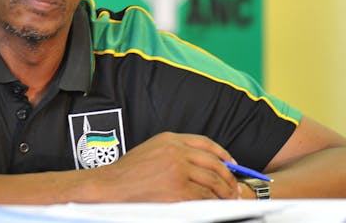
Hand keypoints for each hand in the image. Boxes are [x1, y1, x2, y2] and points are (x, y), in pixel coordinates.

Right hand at [93, 132, 240, 201]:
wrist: (111, 185)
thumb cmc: (127, 172)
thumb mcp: (152, 150)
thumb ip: (175, 151)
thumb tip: (201, 164)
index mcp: (170, 139)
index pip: (206, 143)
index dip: (223, 154)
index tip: (232, 163)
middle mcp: (176, 151)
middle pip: (214, 163)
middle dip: (229, 177)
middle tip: (234, 187)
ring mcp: (178, 170)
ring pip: (212, 181)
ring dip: (224, 192)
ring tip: (228, 198)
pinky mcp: (178, 190)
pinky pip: (204, 196)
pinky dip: (213, 202)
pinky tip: (215, 205)